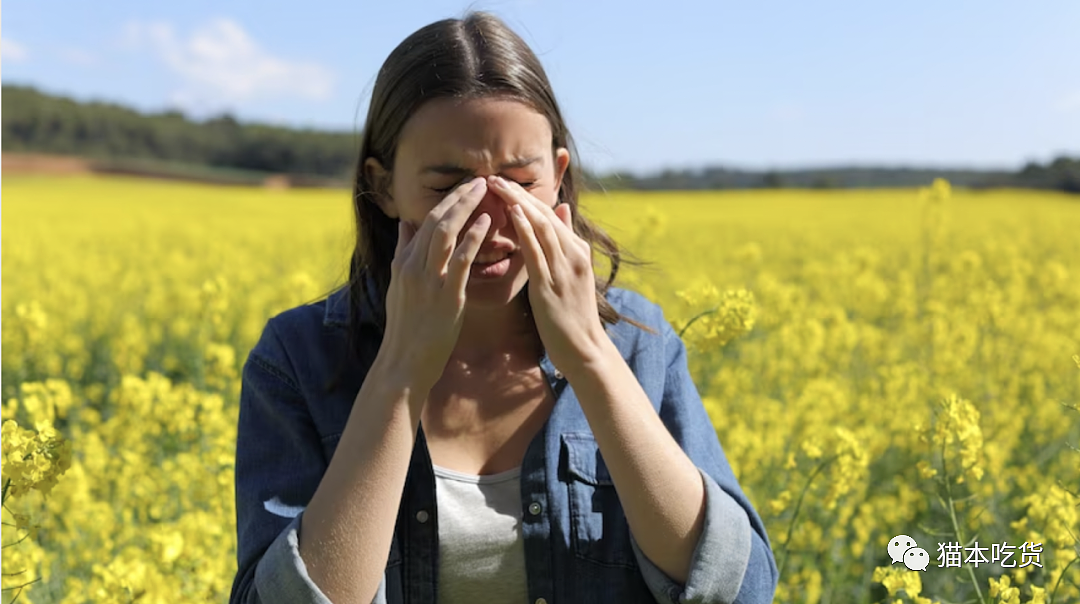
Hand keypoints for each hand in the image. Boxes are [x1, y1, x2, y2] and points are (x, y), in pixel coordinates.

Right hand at [379, 177, 492, 392]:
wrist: (403, 362)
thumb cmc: (407, 328)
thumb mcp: (398, 285)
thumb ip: (403, 252)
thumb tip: (405, 223)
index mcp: (404, 263)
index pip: (426, 221)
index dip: (447, 201)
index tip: (465, 186)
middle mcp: (413, 266)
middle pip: (436, 220)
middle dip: (458, 197)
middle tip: (479, 179)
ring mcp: (428, 280)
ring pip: (445, 232)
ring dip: (465, 207)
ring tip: (484, 189)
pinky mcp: (445, 295)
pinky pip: (460, 259)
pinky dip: (472, 237)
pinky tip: (486, 221)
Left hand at [487, 175, 607, 374]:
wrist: (585, 348)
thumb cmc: (573, 315)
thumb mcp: (572, 273)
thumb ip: (565, 241)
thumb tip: (561, 209)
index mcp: (577, 251)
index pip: (550, 215)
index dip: (527, 196)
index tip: (504, 182)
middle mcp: (573, 254)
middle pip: (544, 215)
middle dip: (519, 194)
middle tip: (495, 176)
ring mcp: (564, 269)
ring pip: (541, 227)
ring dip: (518, 203)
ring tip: (498, 186)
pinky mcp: (552, 285)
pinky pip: (537, 252)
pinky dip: (524, 229)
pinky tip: (511, 213)